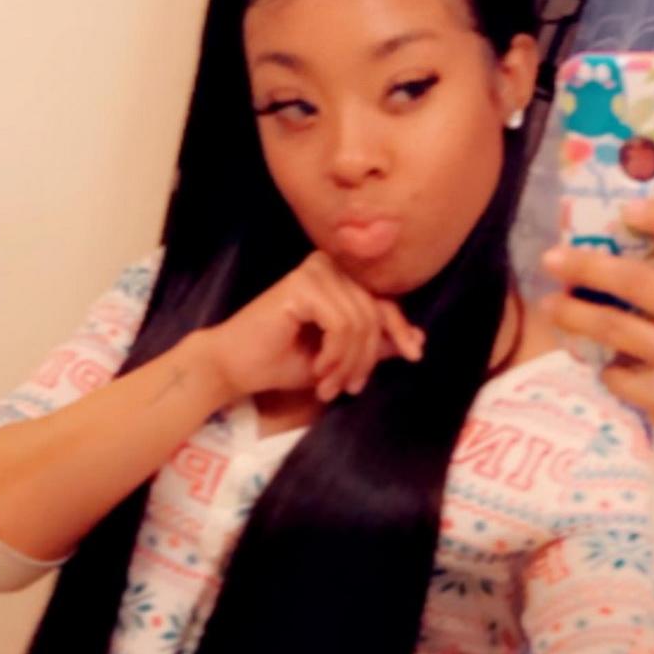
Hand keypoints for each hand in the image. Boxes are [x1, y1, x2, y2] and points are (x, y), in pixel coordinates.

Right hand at [200, 250, 423, 402]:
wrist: (234, 367)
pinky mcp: (302, 285)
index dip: (401, 328)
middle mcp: (328, 265)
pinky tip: (318, 371)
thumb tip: (418, 339)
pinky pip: (341, 324)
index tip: (414, 356)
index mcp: (339, 276)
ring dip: (348, 363)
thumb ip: (374, 344)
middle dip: (366, 358)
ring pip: (359, 322)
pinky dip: (335, 355)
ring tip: (329, 386)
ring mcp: (314, 271)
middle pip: (375, 312)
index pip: (384, 300)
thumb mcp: (341, 355)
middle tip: (348, 388)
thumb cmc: (282, 361)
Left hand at [539, 197, 653, 442]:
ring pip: (614, 329)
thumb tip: (626, 229)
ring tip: (550, 305)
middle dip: (587, 267)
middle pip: (638, 282)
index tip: (624, 209)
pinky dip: (603, 364)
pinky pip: (616, 374)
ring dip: (573, 314)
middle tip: (552, 259)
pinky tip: (600, 359)